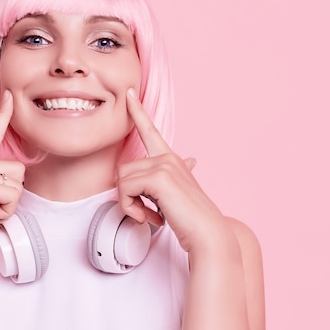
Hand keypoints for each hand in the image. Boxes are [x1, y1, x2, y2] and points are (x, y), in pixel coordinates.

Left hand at [116, 88, 225, 253]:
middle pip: (122, 169)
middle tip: (145, 213)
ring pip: (121, 180)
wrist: (207, 234)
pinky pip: (125, 189)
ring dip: (128, 204)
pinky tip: (149, 218)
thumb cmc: (190, 220)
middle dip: (127, 196)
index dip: (138, 112)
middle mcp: (167, 157)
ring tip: (148, 216)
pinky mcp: (159, 177)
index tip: (129, 95)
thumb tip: (192, 160)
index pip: (150, 131)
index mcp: (170, 159)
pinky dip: (130, 208)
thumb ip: (171, 179)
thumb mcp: (175, 195)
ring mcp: (164, 165)